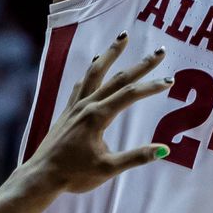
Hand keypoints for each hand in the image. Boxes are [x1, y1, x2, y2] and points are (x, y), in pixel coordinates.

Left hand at [22, 34, 171, 193]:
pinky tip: (94, 64)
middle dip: (141, 65)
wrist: (42, 175)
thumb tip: (164, 150)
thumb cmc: (74, 174)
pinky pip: (81, 83)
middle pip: (118, 78)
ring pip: (95, 72)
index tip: (170, 80)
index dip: (151, 86)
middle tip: (160, 51)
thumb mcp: (108, 169)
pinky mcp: (68, 110)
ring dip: (111, 54)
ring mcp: (75, 105)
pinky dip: (91, 70)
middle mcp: (87, 105)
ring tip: (123, 37)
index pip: (130, 95)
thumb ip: (136, 157)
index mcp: (98, 116)